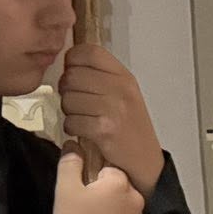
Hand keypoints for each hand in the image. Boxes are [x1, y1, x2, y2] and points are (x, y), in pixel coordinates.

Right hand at [53, 149, 143, 213]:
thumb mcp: (65, 189)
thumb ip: (69, 163)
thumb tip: (73, 145)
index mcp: (120, 182)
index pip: (107, 167)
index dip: (92, 175)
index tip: (80, 188)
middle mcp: (136, 198)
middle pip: (117, 187)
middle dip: (103, 192)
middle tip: (83, 207)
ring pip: (123, 206)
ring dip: (111, 209)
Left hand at [58, 43, 164, 197]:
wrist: (145, 161)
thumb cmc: (131, 128)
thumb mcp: (124, 94)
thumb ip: (100, 76)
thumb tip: (69, 64)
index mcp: (124, 76)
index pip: (89, 52)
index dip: (72, 60)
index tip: (72, 71)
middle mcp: (120, 89)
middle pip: (72, 76)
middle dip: (66, 90)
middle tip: (76, 101)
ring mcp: (113, 109)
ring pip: (68, 99)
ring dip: (69, 111)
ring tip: (82, 117)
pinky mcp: (104, 130)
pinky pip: (71, 121)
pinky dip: (72, 128)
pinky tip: (84, 131)